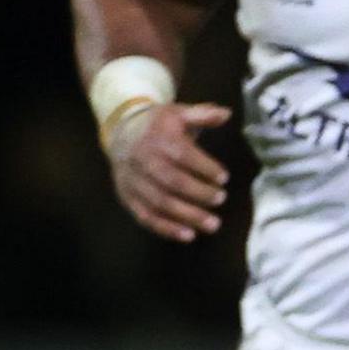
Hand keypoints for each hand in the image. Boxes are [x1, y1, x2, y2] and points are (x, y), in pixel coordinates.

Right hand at [105, 102, 230, 243]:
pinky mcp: (127, 197)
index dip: (203, 167)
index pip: (181, 154)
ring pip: (158, 202)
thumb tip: (226, 113)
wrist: (122, 131)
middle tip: (221, 200)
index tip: (224, 178)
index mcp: (157, 137)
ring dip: (186, 216)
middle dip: (197, 193)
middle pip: (170, 181)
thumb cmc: (160, 125)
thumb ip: (203, 114)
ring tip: (213, 224)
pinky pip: (145, 216)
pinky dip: (166, 228)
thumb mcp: (180, 113)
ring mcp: (132, 181)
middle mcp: (142, 160)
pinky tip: (188, 236)